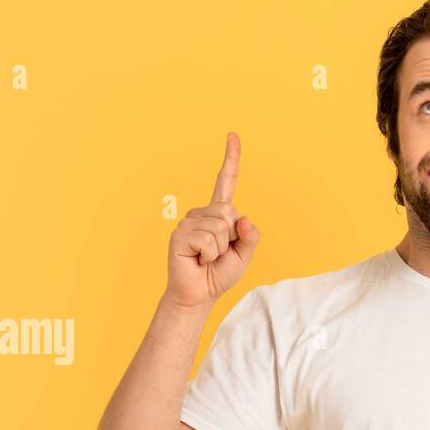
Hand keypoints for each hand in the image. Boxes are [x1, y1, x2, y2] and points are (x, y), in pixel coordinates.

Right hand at [165, 132, 260, 310]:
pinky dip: (210, 254)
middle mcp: (202, 213)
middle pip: (230, 212)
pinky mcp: (179, 234)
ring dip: (220, 248)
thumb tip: (244, 219)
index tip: (232, 135)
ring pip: (221, 227)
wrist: (199, 294)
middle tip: (218, 253)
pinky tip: (198, 259)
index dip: (231, 158)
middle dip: (232, 237)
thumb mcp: (244, 254)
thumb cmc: (219, 273)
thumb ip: (251, 237)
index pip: (226, 181)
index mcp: (219, 214)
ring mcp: (188, 222)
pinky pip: (208, 239)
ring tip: (207, 257)